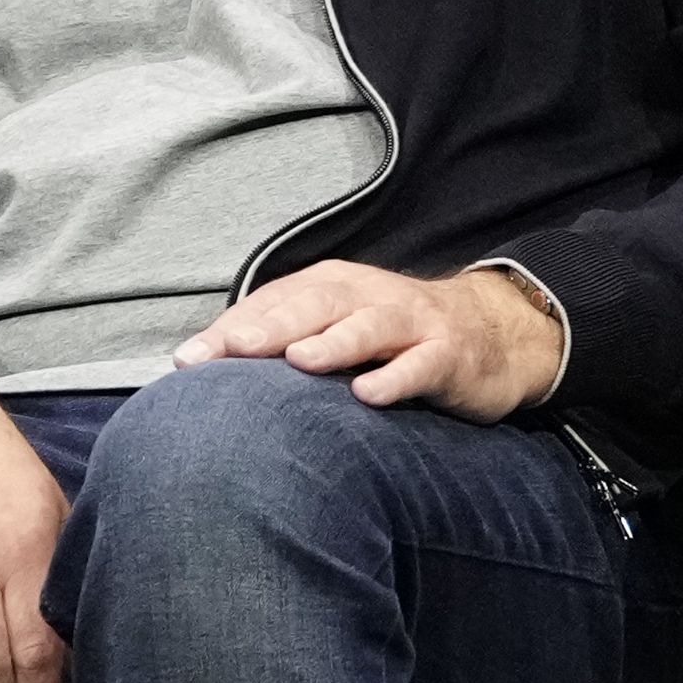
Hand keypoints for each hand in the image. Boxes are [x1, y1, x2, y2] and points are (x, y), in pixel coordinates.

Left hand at [173, 260, 567, 417]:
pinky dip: (396, 377)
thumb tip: (197, 368)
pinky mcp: (449, 354)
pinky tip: (369, 394)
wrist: (494, 334)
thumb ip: (279, 341)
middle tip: (235, 349)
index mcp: (333, 288)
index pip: (274, 304)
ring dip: (334, 342)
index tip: (188, 362)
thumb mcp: (337, 329)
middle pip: (317, 306)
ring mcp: (413, 324)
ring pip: (369, 327)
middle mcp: (369, 298)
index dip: (231, 330)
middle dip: (273, 326)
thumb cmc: (394, 338)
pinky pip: (422, 364)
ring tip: (299, 360)